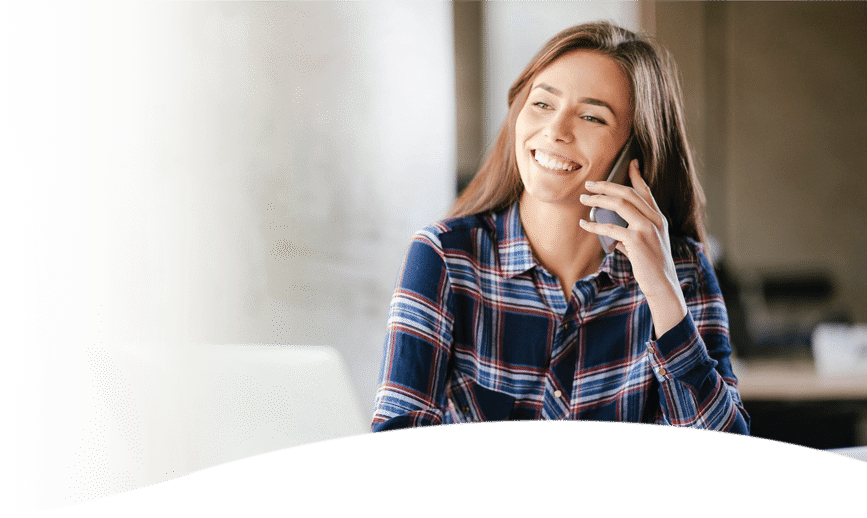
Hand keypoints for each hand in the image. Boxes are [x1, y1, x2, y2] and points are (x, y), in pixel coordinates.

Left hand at [578, 159, 686, 336]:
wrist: (663, 285)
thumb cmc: (652, 267)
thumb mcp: (645, 247)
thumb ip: (630, 238)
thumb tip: (614, 238)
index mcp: (658, 218)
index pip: (646, 192)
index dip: (637, 176)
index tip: (631, 162)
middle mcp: (655, 219)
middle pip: (628, 193)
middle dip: (607, 186)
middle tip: (589, 184)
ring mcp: (647, 228)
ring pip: (620, 204)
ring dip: (598, 199)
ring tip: (583, 199)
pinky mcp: (637, 240)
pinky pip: (611, 228)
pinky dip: (595, 226)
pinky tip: (584, 224)